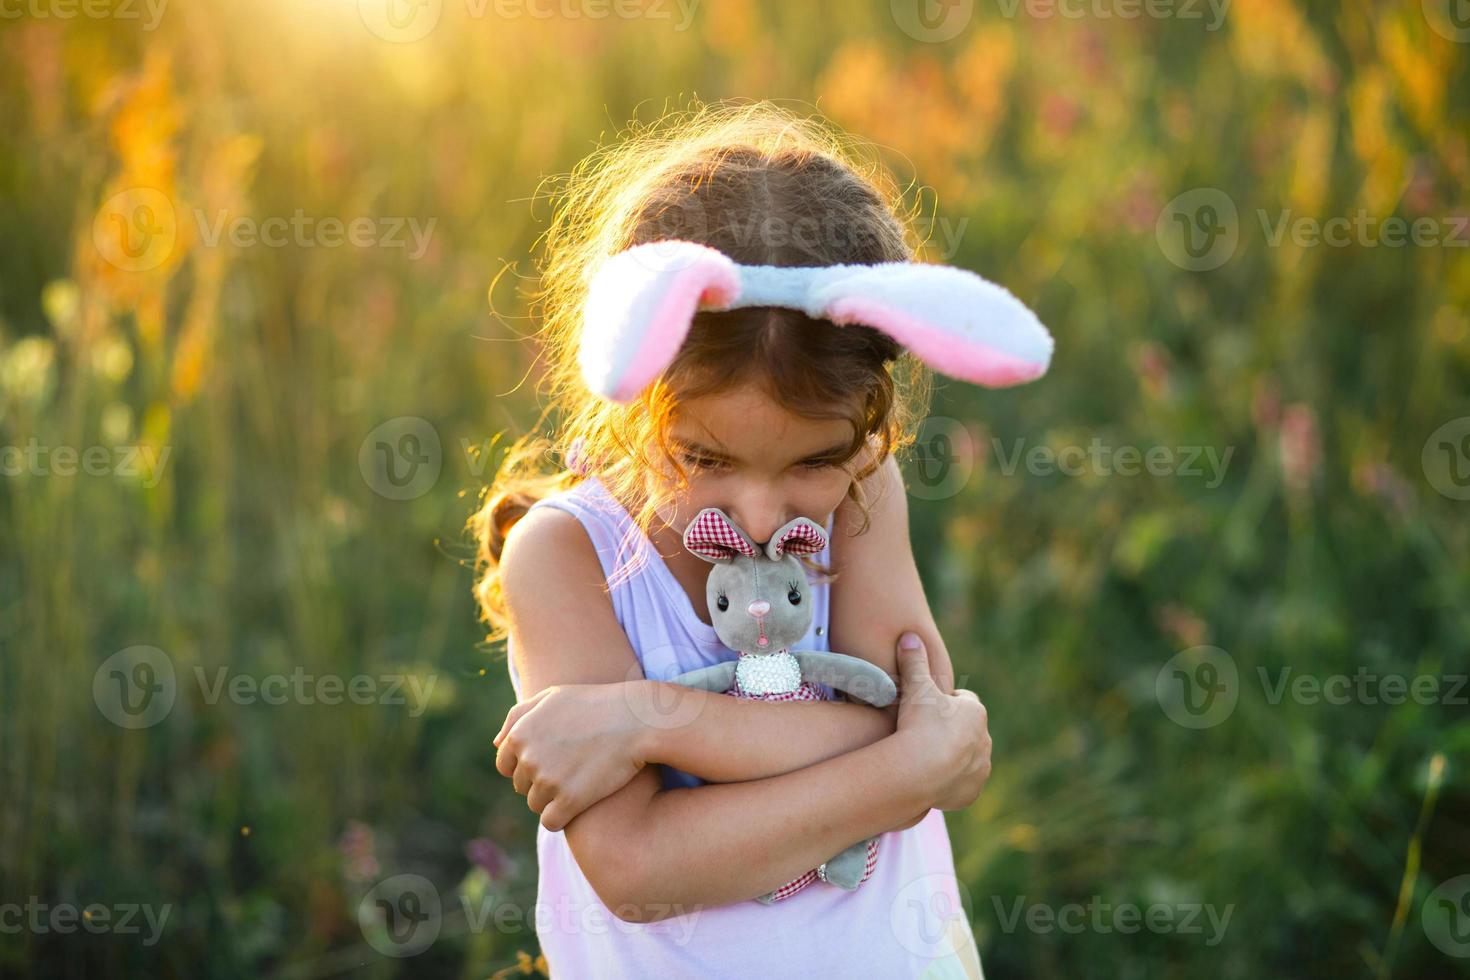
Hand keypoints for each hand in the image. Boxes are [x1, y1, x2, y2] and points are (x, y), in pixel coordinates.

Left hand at [494, 681, 652, 831]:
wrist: (636, 720)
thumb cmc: (596, 705)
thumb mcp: (553, 697)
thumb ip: (519, 717)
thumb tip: (497, 744)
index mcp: (519, 734)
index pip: (506, 766)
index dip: (528, 765)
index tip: (552, 760)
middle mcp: (528, 758)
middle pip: (522, 786)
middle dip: (542, 781)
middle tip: (573, 768)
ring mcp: (548, 781)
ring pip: (537, 804)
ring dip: (554, 799)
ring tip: (580, 781)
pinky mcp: (569, 801)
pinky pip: (551, 821)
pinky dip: (563, 817)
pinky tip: (580, 804)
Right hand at [891, 632, 990, 813]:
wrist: (919, 770)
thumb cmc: (919, 724)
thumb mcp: (915, 687)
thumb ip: (914, 661)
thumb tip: (910, 635)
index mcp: (975, 712)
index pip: (962, 702)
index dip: (943, 704)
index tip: (925, 708)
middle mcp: (984, 740)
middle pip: (965, 732)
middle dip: (949, 732)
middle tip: (921, 733)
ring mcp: (980, 768)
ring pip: (966, 759)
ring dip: (951, 757)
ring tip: (925, 758)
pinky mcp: (972, 792)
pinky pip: (962, 784)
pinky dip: (950, 782)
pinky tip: (931, 779)